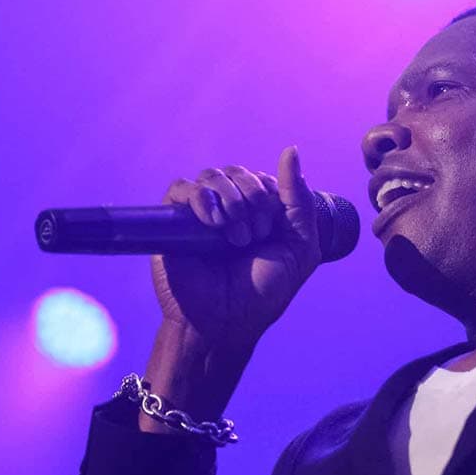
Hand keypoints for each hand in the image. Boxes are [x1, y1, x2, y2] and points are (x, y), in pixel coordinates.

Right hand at [150, 146, 321, 349]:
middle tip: (255, 236)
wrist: (225, 324)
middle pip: (240, 172)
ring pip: (213, 175)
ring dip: (230, 199)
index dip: (272, 195)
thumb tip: (291, 150)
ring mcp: (202, 213)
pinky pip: (182, 187)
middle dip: (253, 197)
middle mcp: (231, 208)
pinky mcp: (175, 221)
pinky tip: (213, 222)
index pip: (266, 178)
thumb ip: (299, 201)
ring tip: (235, 236)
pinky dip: (200, 197)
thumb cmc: (263, 293)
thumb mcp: (300, 248)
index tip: (272, 230)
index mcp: (261, 213)